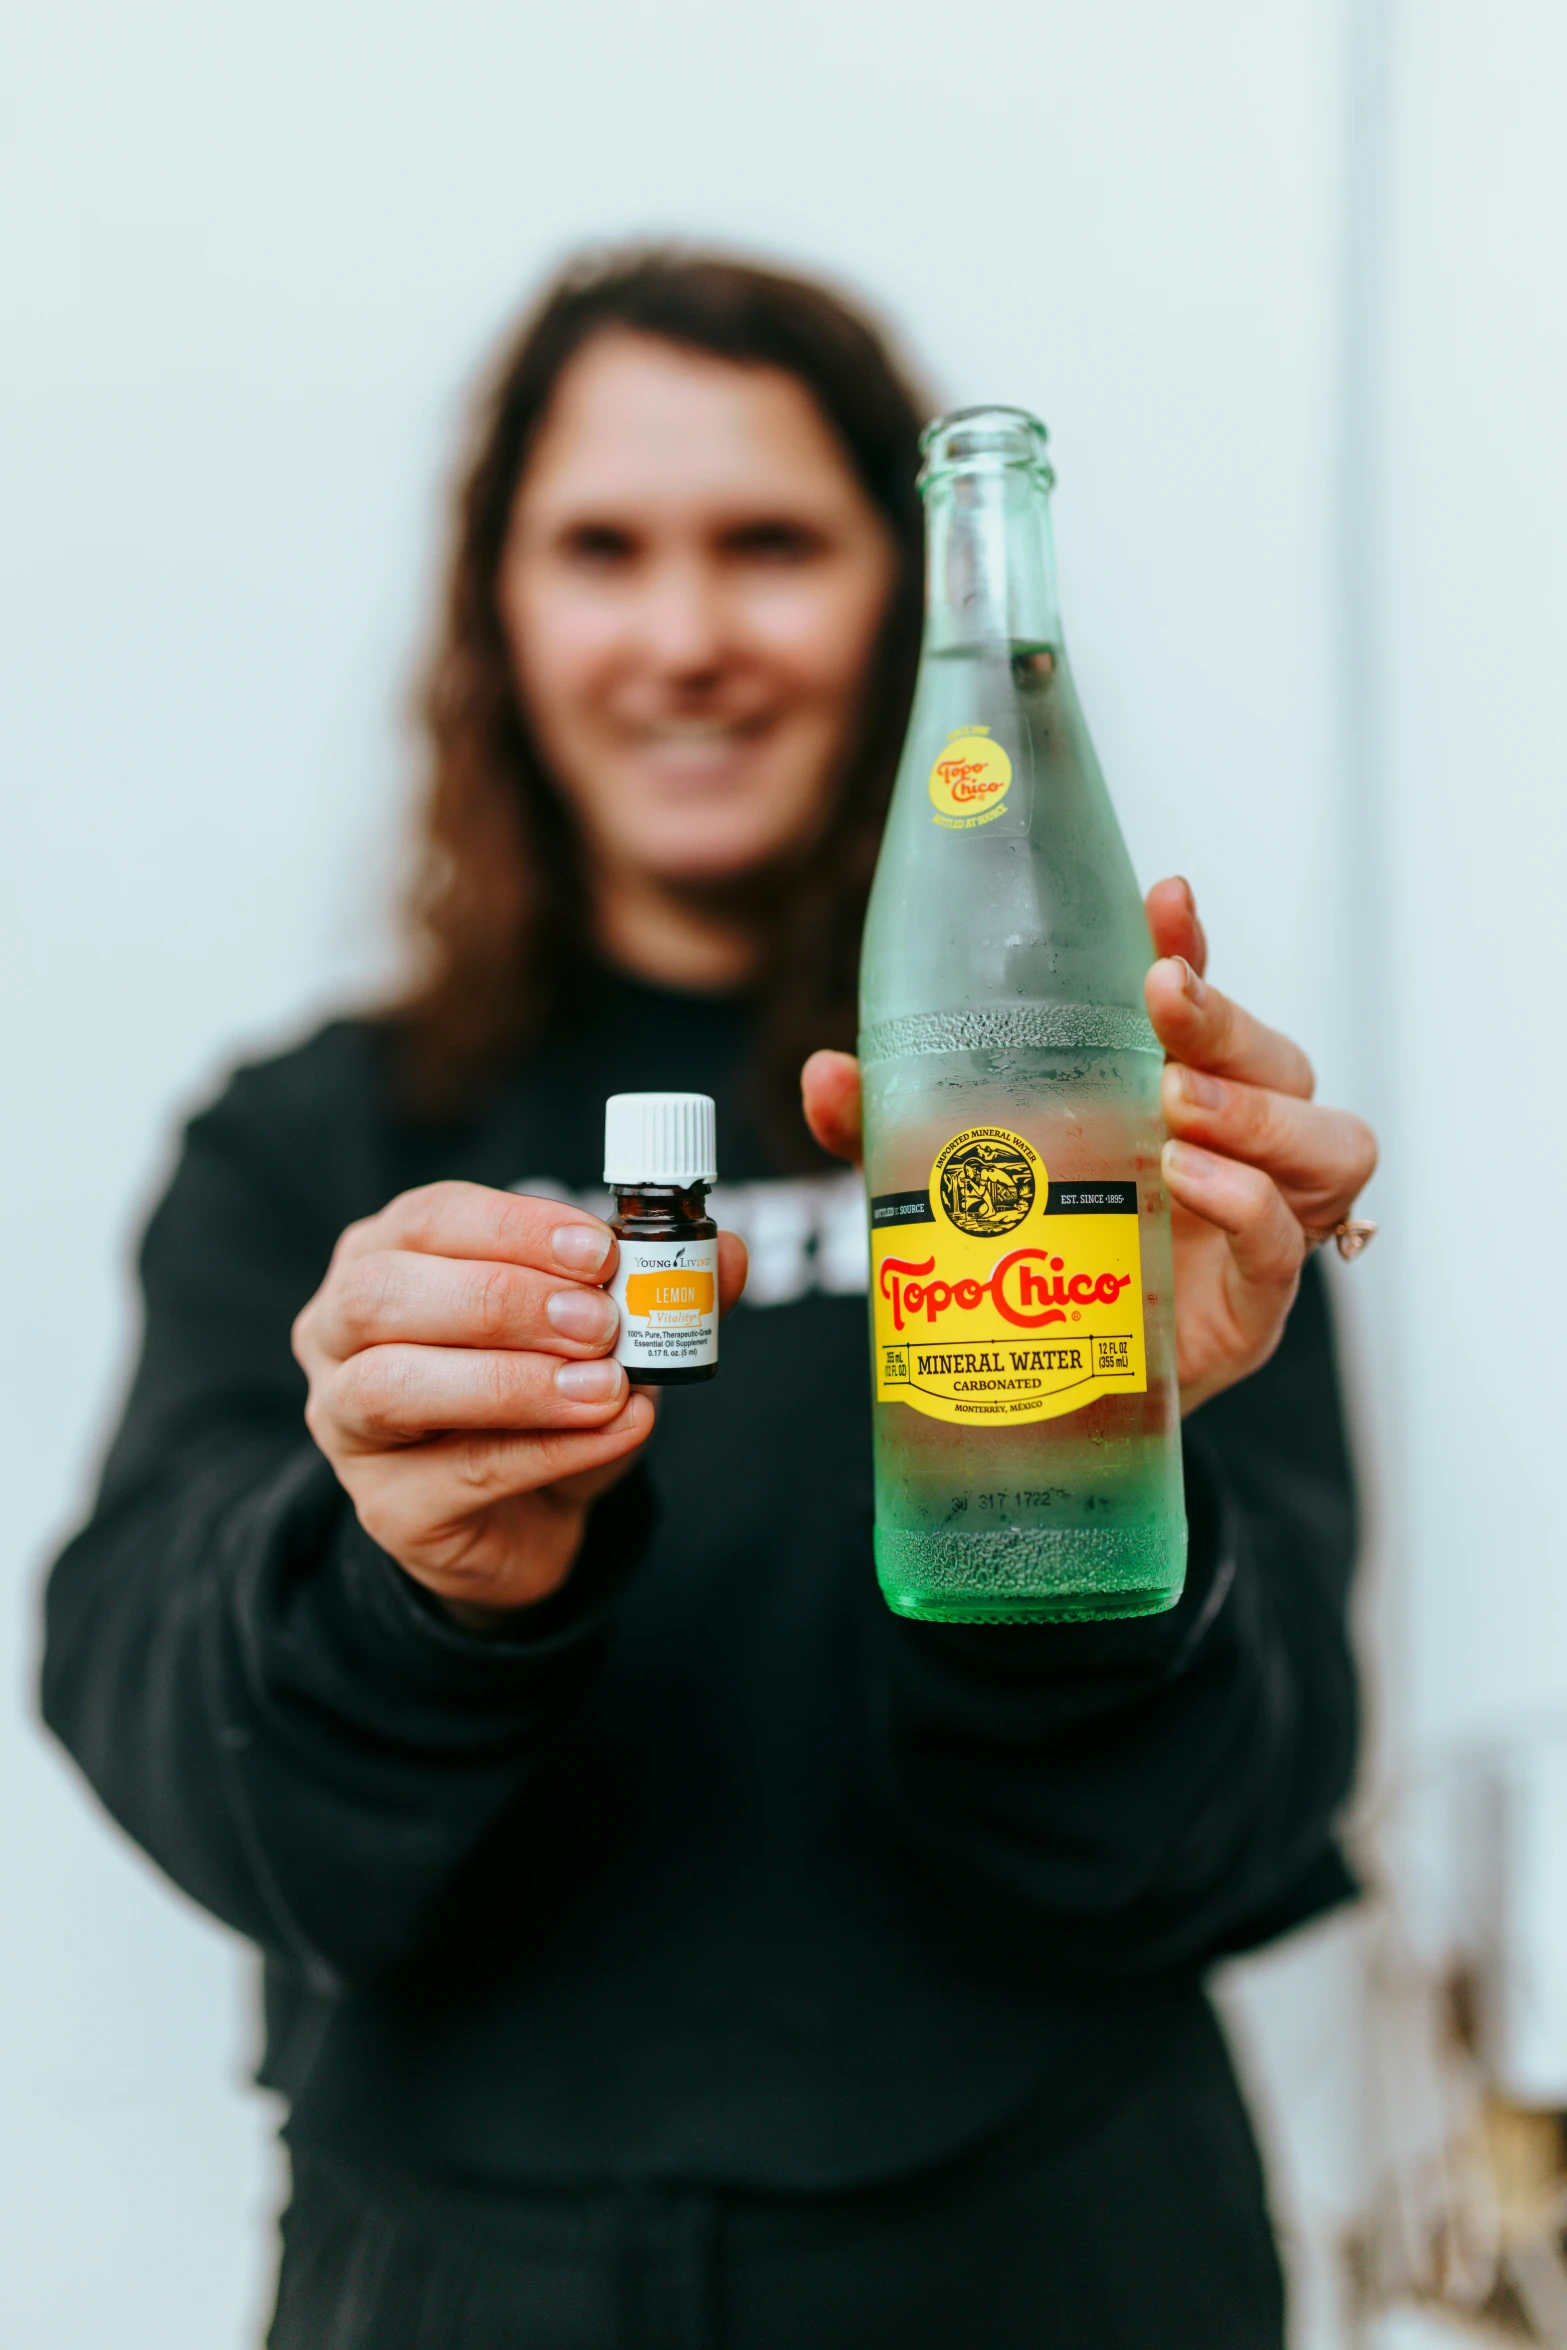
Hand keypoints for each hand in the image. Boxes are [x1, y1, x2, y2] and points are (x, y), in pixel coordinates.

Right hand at [293, 1182, 747, 1622]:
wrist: (527, 1519)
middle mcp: (339, 1331)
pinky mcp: (386, 1508)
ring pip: (394, 1385)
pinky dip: (548, 1448)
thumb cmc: (542, 1398)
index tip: (599, 1250)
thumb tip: (725, 1254)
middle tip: (601, 1320)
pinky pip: (458, 1472)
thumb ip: (658, 1289)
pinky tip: (616, 1431)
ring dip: (512, 1379)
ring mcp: (346, 1423)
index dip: (513, 1228)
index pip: (428, 1217)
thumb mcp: (601, 1334)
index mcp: (384, 1257)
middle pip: (385, 1294)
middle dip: (501, 1298)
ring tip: (607, 1383)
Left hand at [800, 877, 1376, 1415]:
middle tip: (1163, 1001)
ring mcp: (1262, 1223)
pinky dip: (1247, 1203)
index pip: (1200, 1001)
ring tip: (1179, 1106)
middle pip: (1278, 1059)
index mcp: (1168, 1093)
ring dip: (1259, 1112)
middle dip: (1225, 1019)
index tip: (1164, 900)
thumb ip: (892, 1129)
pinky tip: (1190, 1183)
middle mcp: (1236, 1146)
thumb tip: (826, 1074)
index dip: (1191, 946)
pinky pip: (1288, 1243)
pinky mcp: (1257, 1305)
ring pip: (1328, 1141)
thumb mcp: (949, 1184)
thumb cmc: (1030, 1266)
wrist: (1059, 1405)